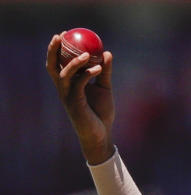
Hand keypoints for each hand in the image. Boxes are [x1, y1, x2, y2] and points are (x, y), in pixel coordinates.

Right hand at [46, 32, 115, 164]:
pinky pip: (79, 84)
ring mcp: (67, 96)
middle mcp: (64, 88)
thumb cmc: (101, 112)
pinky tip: (99, 68)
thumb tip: (107, 52)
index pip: (57, 63)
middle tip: (61, 35)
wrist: (101, 134)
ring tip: (88, 53)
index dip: (56, 48)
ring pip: (64, 74)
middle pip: (52, 66)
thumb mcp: (104, 88)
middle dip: (53, 50)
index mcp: (68, 84)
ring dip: (75, 62)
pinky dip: (88, 74)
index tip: (64, 33)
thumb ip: (104, 71)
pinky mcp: (75, 103)